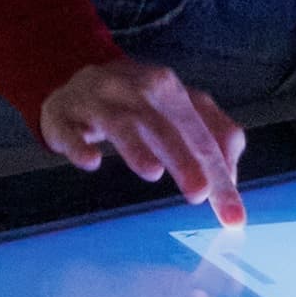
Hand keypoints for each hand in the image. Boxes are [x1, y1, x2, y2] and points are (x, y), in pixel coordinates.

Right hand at [37, 58, 248, 226]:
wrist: (75, 82)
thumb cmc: (136, 104)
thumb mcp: (178, 112)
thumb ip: (212, 140)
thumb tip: (232, 182)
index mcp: (171, 90)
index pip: (203, 132)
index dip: (221, 172)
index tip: (231, 214)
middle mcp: (137, 88)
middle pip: (166, 126)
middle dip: (185, 159)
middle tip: (199, 193)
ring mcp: (98, 99)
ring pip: (121, 122)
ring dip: (137, 147)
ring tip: (152, 172)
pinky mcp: (63, 115)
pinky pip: (70, 131)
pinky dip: (79, 144)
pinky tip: (91, 161)